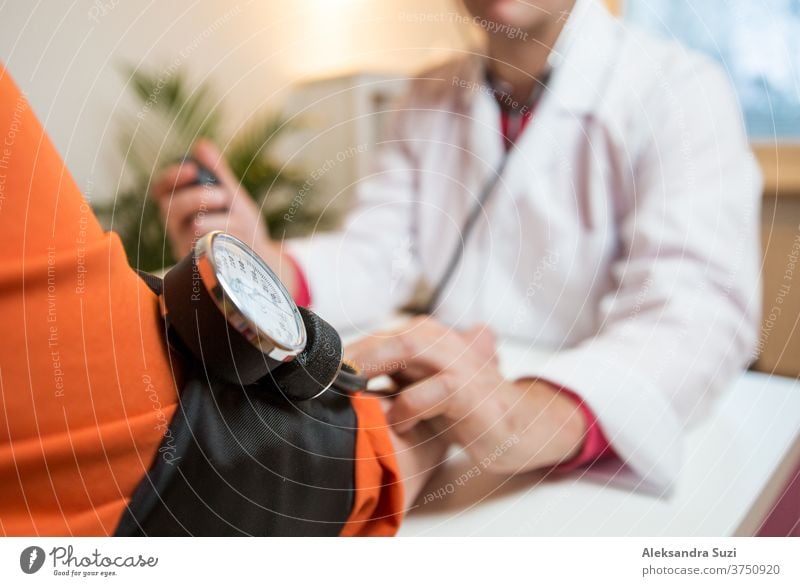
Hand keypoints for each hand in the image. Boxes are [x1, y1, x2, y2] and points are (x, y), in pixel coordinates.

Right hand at [150, 140, 297, 292]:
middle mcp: (177, 227)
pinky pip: (205, 250)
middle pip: (169, 208)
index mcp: (180, 206)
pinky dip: (226, 240)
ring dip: (218, 220)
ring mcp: (186, 248)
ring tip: (236, 218)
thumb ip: (217, 173)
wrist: (258, 259)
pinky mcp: (199, 266)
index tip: (192, 169)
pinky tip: (238, 237)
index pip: (161, 189)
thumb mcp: (232, 197)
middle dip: (196, 197)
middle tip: (222, 195)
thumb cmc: (240, 225)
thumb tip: (201, 145)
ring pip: (189, 230)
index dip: (171, 177)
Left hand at [347, 316, 587, 472]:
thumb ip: (394, 378)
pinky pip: (431, 392)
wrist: (520, 426)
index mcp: (429, 335)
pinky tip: (400, 425)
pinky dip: (408, 408)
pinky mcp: (470, 392)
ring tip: (350, 393)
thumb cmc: (465, 407)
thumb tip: (340, 384)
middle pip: (389, 336)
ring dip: (373, 368)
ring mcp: (459, 363)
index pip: (380, 336)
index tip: (318, 374)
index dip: (348, 354)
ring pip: (407, 348)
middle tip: (325, 381)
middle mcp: (444, 340)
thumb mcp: (425, 386)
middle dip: (354, 356)